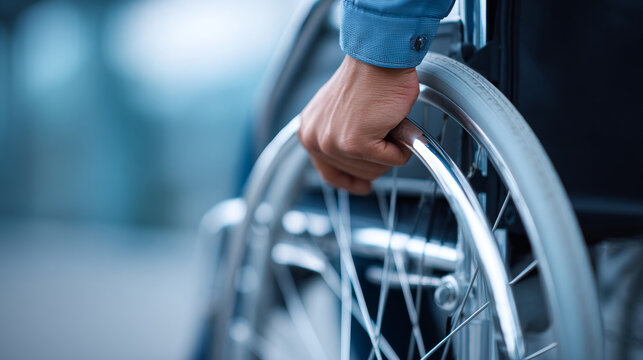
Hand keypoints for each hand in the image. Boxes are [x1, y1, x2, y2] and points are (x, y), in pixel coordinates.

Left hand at [298, 55, 417, 194]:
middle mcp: (316, 140)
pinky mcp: (355, 144)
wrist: (378, 59)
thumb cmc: (366, 78)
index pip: (328, 173)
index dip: (349, 181)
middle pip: (357, 173)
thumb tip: (359, 162)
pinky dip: (402, 145)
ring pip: (375, 169)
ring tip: (386, 123)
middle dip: (378, 157)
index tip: (362, 186)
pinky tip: (396, 126)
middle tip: (383, 131)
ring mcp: (334, 144)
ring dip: (390, 149)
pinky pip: (393, 160)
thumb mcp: (340, 113)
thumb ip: (341, 137)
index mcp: (310, 133)